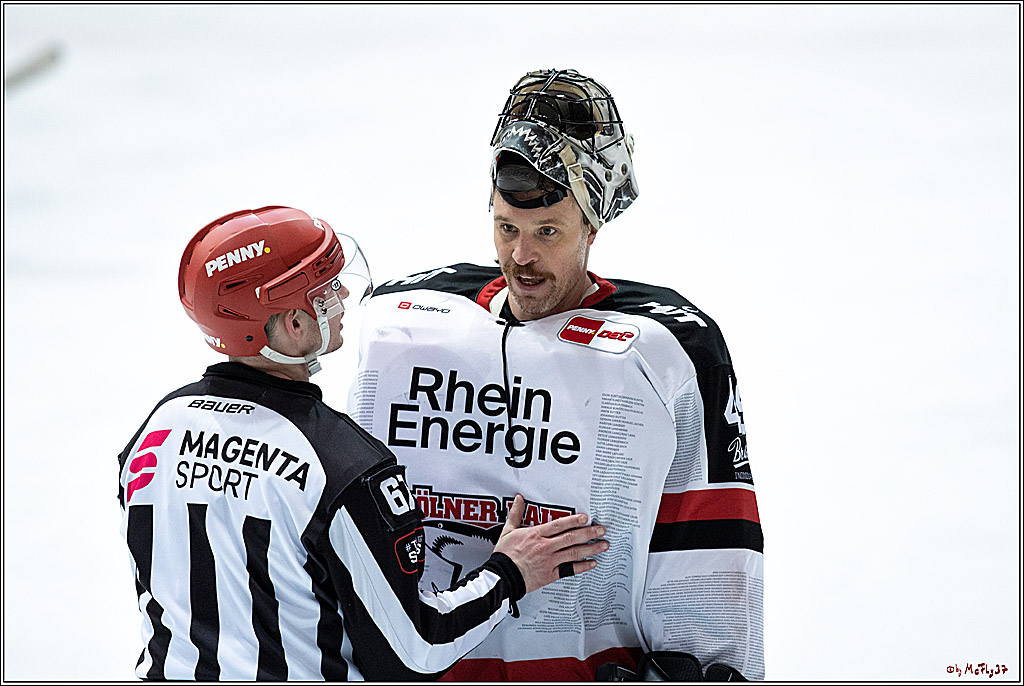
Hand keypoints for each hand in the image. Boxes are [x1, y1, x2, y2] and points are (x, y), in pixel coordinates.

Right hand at [493, 494, 608, 592]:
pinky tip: (592, 563)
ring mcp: (549, 561)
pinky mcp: (551, 574)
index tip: (586, 518)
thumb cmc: (505, 556)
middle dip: (589, 533)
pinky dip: (582, 566)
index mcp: (536, 535)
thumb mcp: (508, 531)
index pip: (559, 525)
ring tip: (603, 545)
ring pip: (574, 553)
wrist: (502, 577)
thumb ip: (516, 514)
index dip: (574, 520)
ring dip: (591, 548)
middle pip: (571, 538)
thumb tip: (519, 500)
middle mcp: (545, 547)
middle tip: (602, 530)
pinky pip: (570, 570)